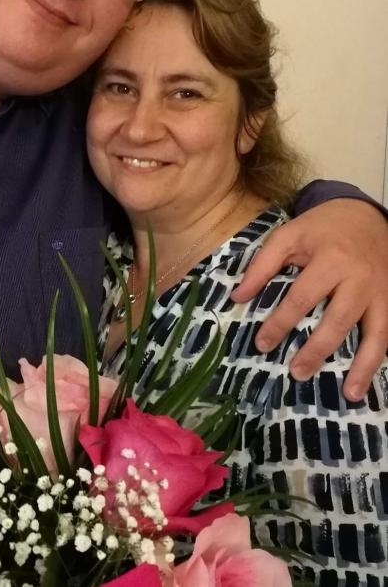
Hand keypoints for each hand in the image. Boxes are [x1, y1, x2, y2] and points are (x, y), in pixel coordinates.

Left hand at [232, 199, 387, 400]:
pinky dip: (379, 360)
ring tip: (348, 394)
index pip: (302, 297)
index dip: (281, 322)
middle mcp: (359, 278)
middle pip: (338, 319)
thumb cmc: (319, 229)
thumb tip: (237, 296)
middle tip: (295, 372)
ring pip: (375, 332)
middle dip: (317, 349)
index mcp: (330, 259)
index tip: (262, 344)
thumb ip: (261, 265)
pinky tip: (366, 383)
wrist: (365, 215)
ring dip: (362, 366)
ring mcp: (380, 291)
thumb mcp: (287, 236)